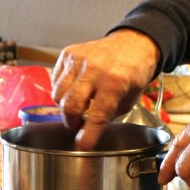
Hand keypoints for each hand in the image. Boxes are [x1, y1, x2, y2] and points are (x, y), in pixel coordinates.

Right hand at [52, 29, 159, 149]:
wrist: (133, 43)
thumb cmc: (133, 72)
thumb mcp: (130, 99)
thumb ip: (109, 115)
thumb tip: (89, 129)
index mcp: (115, 82)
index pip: (97, 116)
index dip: (88, 135)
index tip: (82, 147)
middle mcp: (94, 70)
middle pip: (70, 106)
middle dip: (71, 123)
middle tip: (77, 126)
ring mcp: (79, 60)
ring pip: (58, 94)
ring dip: (65, 108)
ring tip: (77, 107)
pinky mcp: (69, 53)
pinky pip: (56, 80)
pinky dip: (62, 91)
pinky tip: (74, 90)